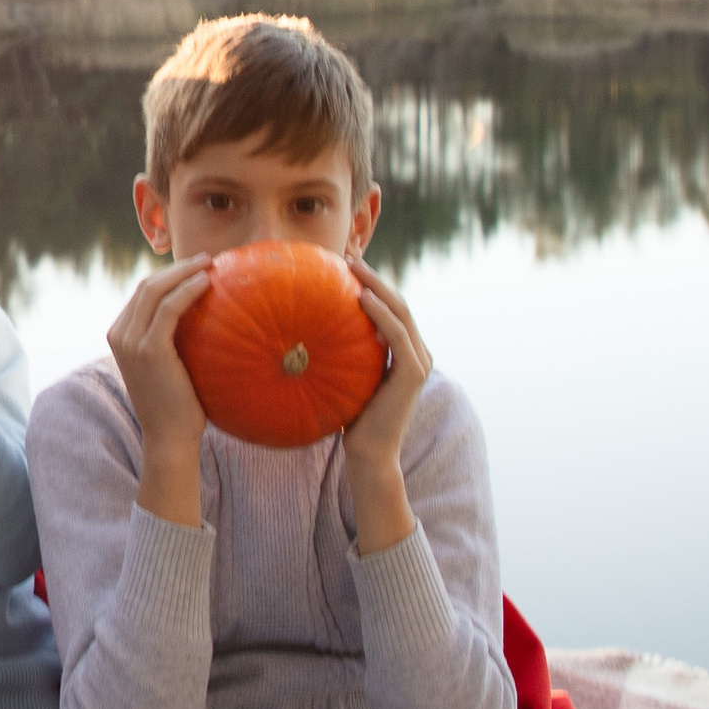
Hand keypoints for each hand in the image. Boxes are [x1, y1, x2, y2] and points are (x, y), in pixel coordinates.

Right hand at [106, 259, 213, 526]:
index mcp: (120, 336)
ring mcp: (131, 342)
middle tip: (208, 259)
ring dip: (184, 271)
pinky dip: (188, 289)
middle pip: (147, 285)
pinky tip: (208, 282)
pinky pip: (168, 308)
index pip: (143, 292)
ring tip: (211, 264)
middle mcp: (119, 335)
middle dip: (178, 267)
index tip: (197, 268)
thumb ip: (173, 340)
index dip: (170, 275)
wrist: (169, 438)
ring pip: (155, 290)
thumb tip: (206, 317)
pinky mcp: (149, 349)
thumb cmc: (178, 405)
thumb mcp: (169, 366)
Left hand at [341, 260, 428, 553]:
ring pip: (401, 310)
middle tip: (346, 252)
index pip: (387, 305)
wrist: (368, 457)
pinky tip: (360, 297)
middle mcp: (415, 351)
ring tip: (353, 265)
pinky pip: (397, 334)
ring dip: (377, 284)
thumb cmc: (347, 420)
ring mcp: (418, 360)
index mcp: (401, 349)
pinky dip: (381, 313)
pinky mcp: (413, 373)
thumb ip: (330, 353)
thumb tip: (290, 331)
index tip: (341, 259)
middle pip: (396, 300)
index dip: (368, 280)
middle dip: (373, 273)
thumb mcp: (338, 377)